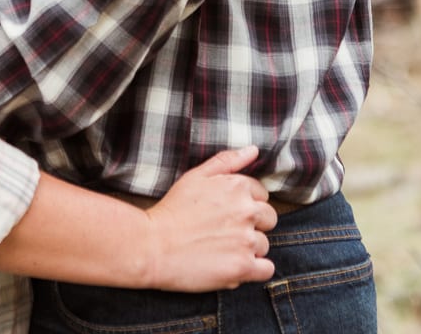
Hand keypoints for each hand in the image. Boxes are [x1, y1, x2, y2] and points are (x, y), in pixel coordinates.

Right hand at [140, 146, 276, 290]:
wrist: (151, 246)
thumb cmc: (171, 210)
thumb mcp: (195, 176)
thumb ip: (228, 161)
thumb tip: (254, 150)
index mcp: (238, 187)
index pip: (262, 195)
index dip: (245, 205)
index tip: (227, 214)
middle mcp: (247, 211)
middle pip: (269, 219)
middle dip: (252, 225)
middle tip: (226, 233)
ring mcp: (246, 241)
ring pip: (264, 245)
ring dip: (249, 249)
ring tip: (222, 250)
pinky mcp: (243, 267)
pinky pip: (266, 270)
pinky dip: (254, 270)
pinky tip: (234, 266)